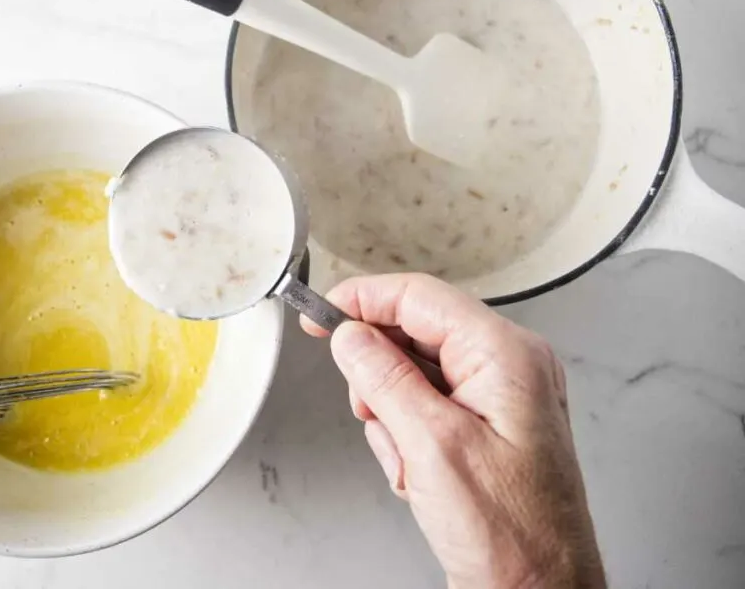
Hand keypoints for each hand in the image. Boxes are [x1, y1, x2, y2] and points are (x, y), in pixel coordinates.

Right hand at [301, 274, 604, 588]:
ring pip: (411, 374)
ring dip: (392, 417)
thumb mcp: (432, 446)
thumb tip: (350, 336)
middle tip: (371, 413)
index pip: (419, 297)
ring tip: (410, 462)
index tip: (320, 316)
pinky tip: (420, 475)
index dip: (362, 301)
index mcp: (506, 354)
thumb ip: (384, 379)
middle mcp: (507, 366)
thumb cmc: (511, 534)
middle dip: (379, 378)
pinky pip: (423, 407)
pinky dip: (406, 438)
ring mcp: (498, 396)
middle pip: (413, 333)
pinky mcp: (485, 425)